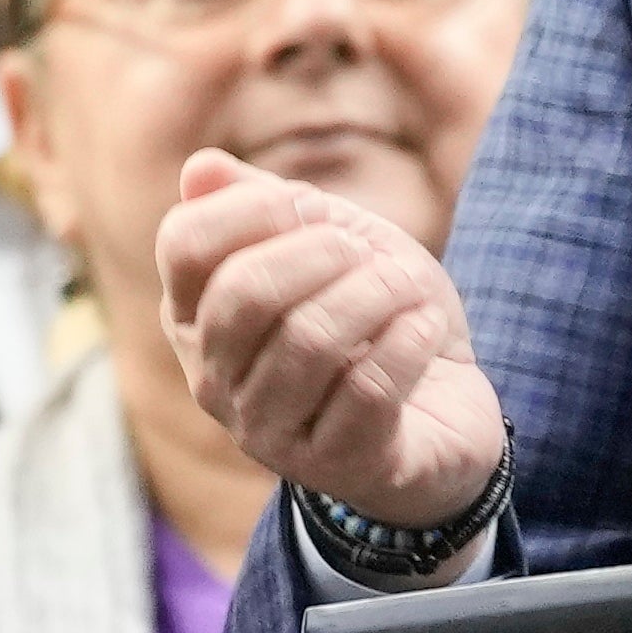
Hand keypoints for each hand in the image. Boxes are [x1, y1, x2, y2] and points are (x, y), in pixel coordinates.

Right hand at [163, 151, 503, 534]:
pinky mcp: (335, 465)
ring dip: (376, 295)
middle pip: (244, 293)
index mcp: (195, 319)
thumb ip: (269, 206)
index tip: (312, 207)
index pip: (185, 245)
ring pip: (310, 340)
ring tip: (408, 287)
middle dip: (321, 253)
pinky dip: (407, 342)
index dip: (254, 208)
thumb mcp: (333, 246)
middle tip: (368, 253)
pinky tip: (424, 328)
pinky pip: (367, 389)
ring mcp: (268, 432)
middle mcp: (213, 381)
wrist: (446, 412)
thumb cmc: (376, 322)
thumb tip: (199, 167)